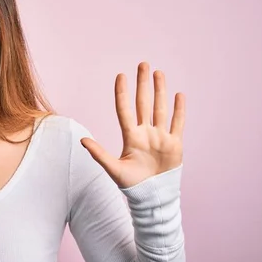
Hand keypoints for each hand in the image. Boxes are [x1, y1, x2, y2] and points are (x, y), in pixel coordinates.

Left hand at [80, 62, 185, 187]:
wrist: (152, 197)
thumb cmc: (131, 184)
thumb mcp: (113, 169)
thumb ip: (99, 154)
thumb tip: (82, 140)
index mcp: (130, 137)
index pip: (125, 110)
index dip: (122, 93)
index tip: (121, 76)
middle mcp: (145, 133)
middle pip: (143, 103)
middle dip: (143, 84)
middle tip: (143, 64)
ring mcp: (160, 137)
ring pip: (160, 109)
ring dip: (160, 91)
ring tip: (158, 73)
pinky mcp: (174, 144)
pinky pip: (177, 123)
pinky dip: (179, 110)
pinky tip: (178, 95)